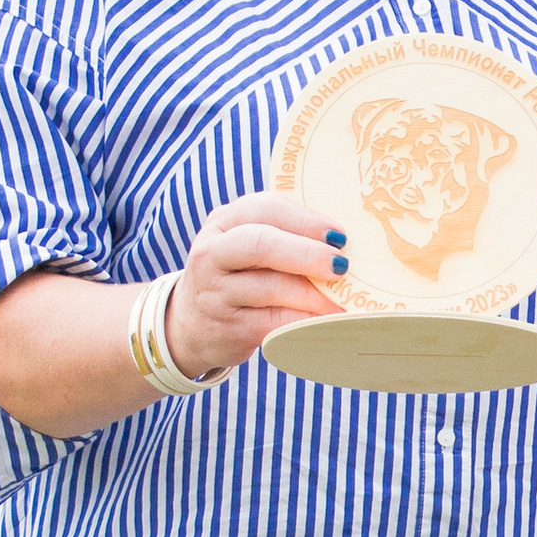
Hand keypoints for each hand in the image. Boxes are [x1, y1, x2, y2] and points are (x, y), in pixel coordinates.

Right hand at [164, 194, 351, 376]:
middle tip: (341, 264)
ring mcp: (216, 293)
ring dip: (312, 293)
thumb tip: (342, 242)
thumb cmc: (238, 276)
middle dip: (306, 253)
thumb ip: (285, 235)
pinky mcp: (229, 328)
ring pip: (269, 287)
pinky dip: (305, 320)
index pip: (264, 208)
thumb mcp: (247, 246)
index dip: (304, 220)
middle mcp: (213, 253)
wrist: (193, 325)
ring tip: (343, 298)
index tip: (339, 235)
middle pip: (260, 244)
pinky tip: (328, 319)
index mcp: (224, 222)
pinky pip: (274, 322)